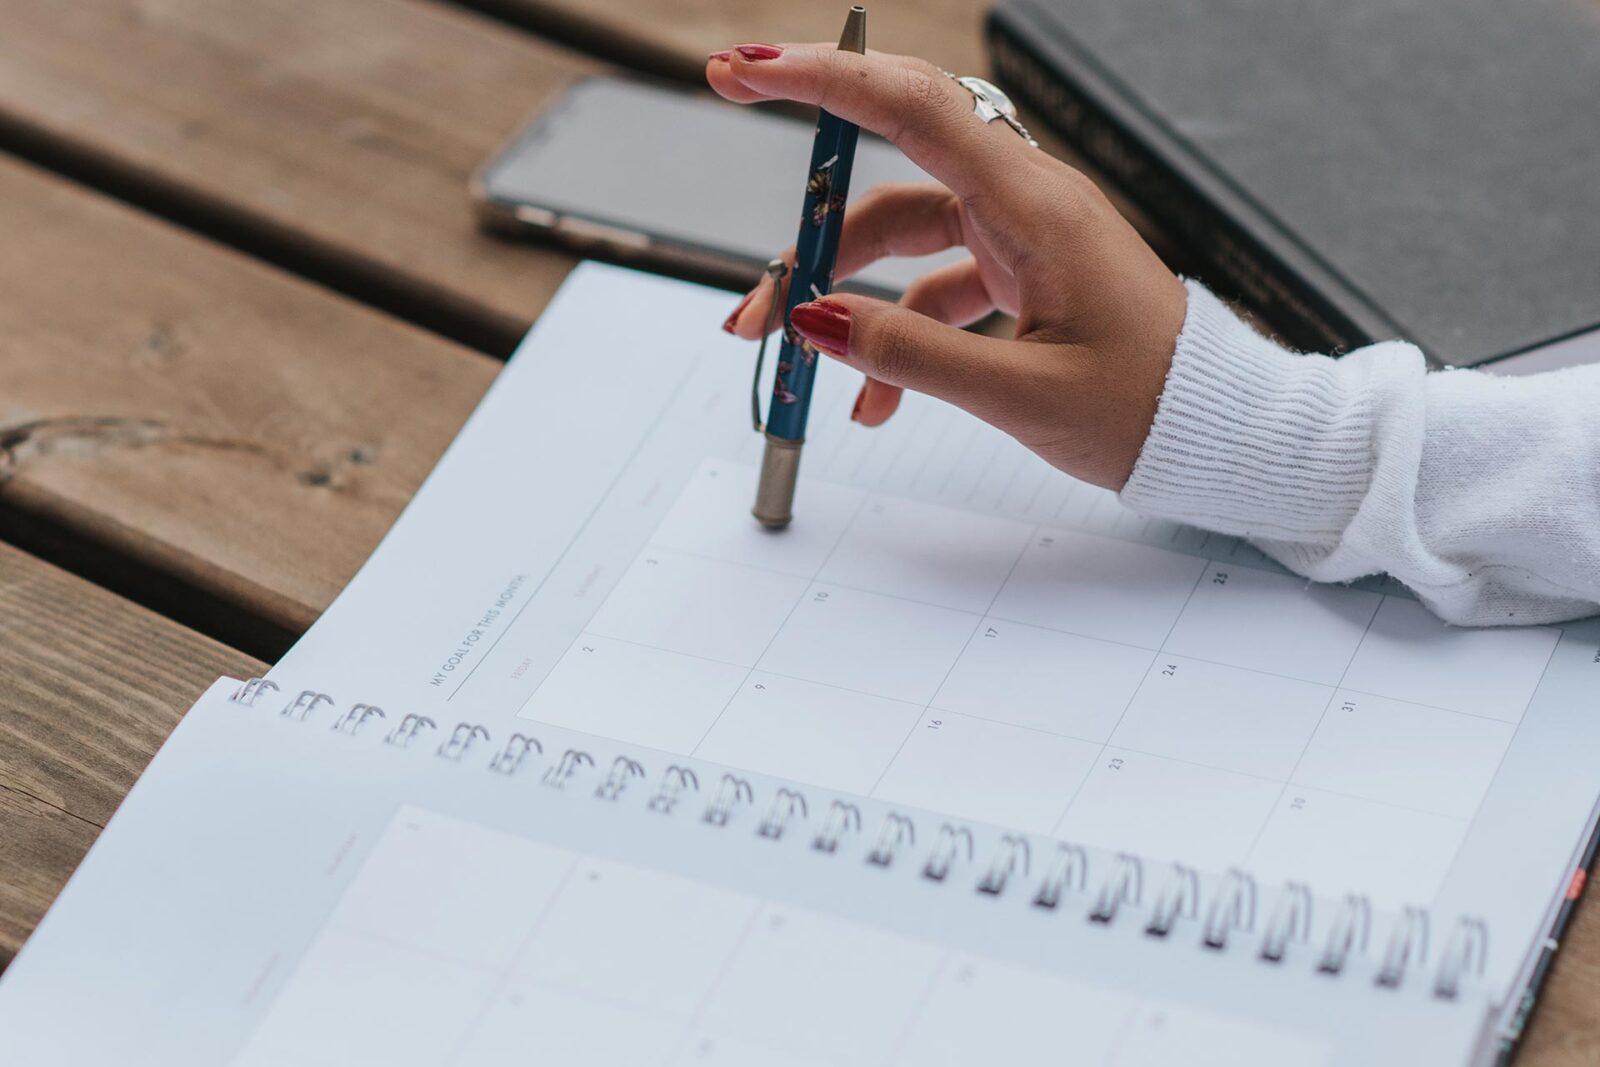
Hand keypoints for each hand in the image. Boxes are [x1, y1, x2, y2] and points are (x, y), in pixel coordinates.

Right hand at [708, 43, 1186, 489]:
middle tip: (750, 265)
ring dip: (842, 290)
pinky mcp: (1021, 271)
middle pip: (888, 176)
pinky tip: (873, 400)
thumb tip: (816, 319)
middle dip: (809, 220)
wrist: (1216, 429)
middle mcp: (1025, 203)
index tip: (748, 69)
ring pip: (902, 237)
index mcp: (1035, 206)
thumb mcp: (1020, 392)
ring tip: (791, 349)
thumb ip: (910, 354)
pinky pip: (934, 287)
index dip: (824, 78)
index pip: (914, 107)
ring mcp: (1021, 235)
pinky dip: (895, 334)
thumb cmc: (1148, 404)